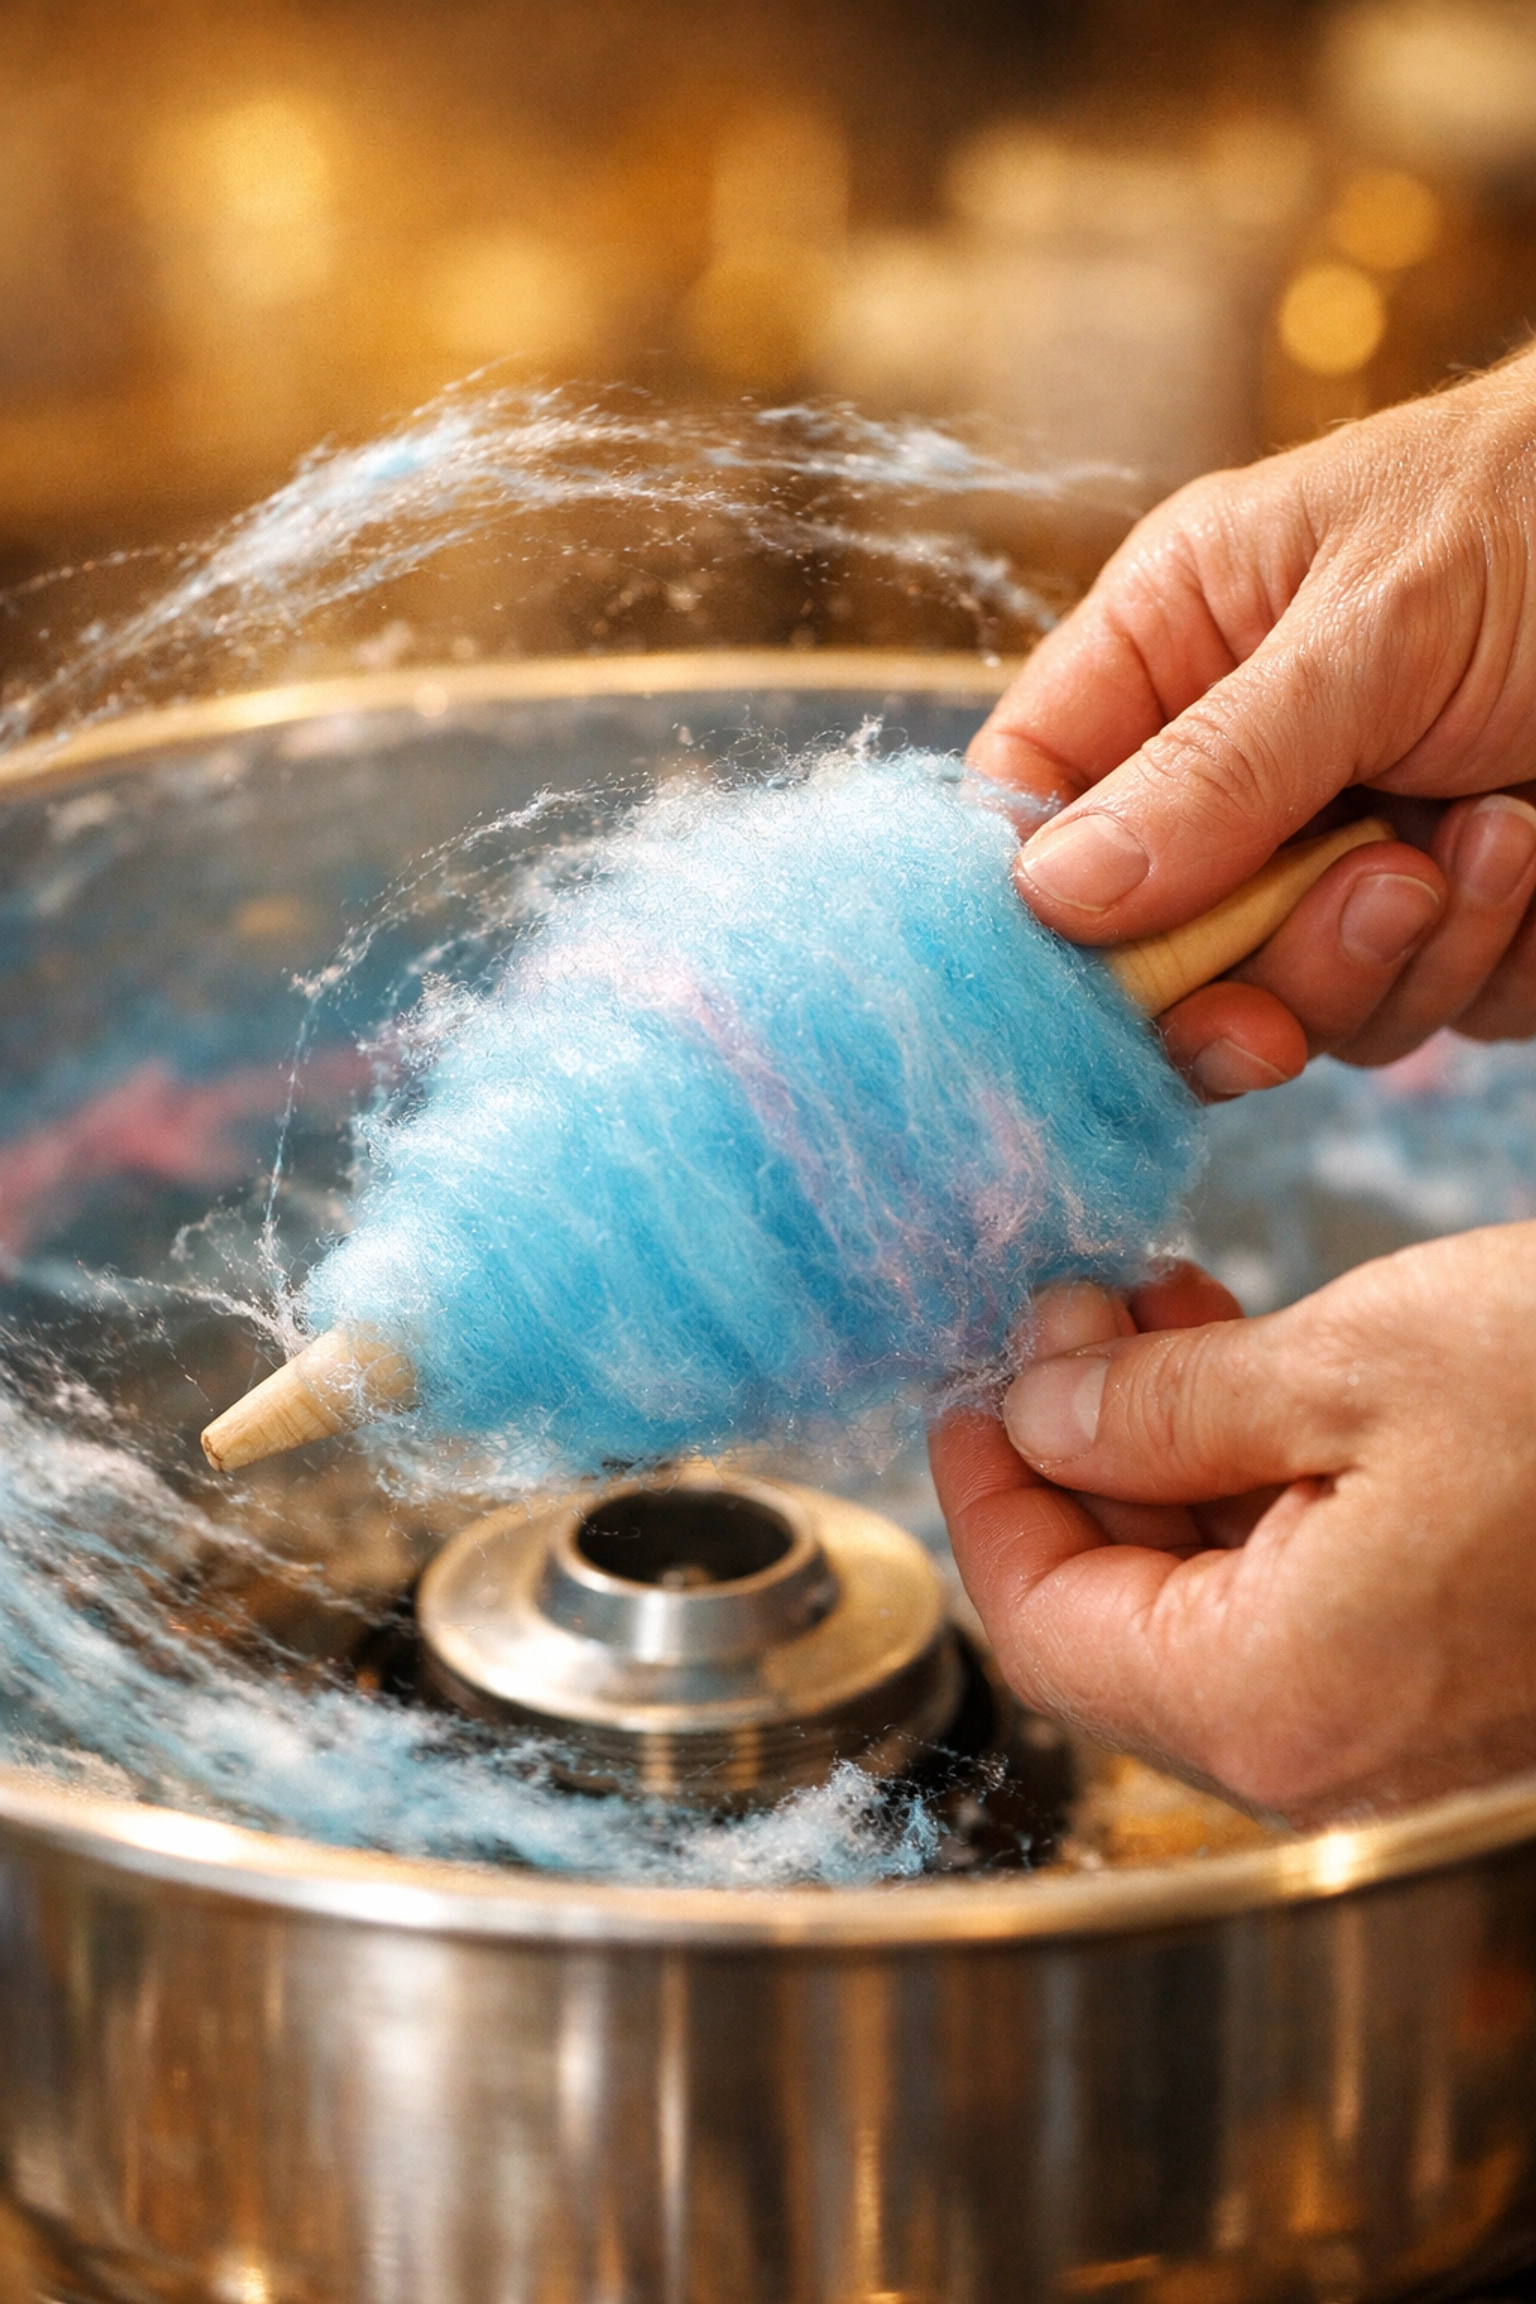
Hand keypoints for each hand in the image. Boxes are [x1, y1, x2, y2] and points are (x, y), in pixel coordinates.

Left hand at [930, 1231, 1535, 1820]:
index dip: (983, 1496)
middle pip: (1116, 1618)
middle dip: (1076, 1452)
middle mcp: (1325, 1757)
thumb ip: (1165, 1406)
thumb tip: (1041, 1413)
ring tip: (1156, 1313)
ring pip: (1211, 1606)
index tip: (970, 1384)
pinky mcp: (1456, 1691)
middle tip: (1071, 1312)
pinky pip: (1307, 1607)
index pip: (1038, 1626)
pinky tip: (1250, 1375)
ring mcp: (1398, 1738)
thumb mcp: (1355, 1367)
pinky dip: (1259, 1495)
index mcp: (1269, 1703)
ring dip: (1165, 1457)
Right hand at [972, 353, 1535, 1099]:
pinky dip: (1476, 957)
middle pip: (1147, 949)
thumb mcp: (1371, 624)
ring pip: (1283, 1006)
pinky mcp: (1439, 935)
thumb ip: (1215, 768)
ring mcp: (1331, 862)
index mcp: (1171, 653)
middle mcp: (1232, 774)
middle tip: (1268, 1015)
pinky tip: (1525, 848)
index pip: (1032, 797)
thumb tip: (1051, 895)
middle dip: (1228, 977)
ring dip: (1378, 956)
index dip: (1028, 898)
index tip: (1071, 972)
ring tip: (1479, 837)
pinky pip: (1411, 1016)